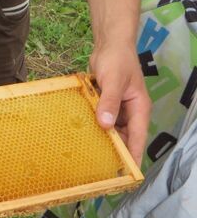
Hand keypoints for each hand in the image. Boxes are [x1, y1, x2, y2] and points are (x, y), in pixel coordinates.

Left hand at [90, 42, 149, 164]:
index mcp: (139, 109)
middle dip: (113, 150)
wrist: (109, 44)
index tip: (126, 174)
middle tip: (98, 168)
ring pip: (110, 129)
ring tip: (86, 155)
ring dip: (101, 137)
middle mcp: (130, 111)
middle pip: (123, 136)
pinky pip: (100, 118)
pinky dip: (93, 125)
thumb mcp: (114, 81)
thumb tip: (106, 125)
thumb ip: (110, 102)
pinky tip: (80, 135)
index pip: (138, 138)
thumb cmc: (117, 60)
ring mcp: (117, 107)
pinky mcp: (105, 103)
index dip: (132, 155)